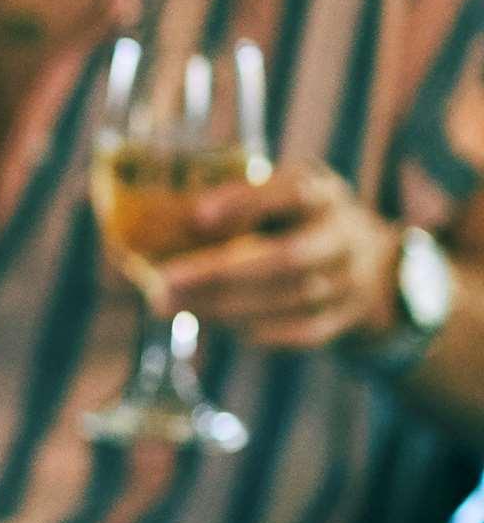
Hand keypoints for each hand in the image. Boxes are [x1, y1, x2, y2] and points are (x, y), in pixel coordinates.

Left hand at [153, 160, 400, 351]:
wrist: (373, 264)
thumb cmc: (295, 222)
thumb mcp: (277, 196)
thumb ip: (235, 204)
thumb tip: (150, 220)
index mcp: (322, 194)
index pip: (292, 191)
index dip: (247, 202)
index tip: (199, 214)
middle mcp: (342, 235)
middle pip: (285, 258)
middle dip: (219, 272)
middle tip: (162, 281)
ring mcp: (349, 280)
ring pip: (287, 298)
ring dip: (223, 305)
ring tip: (168, 302)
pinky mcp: (344, 318)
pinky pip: (299, 331)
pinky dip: (253, 329)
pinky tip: (214, 320)